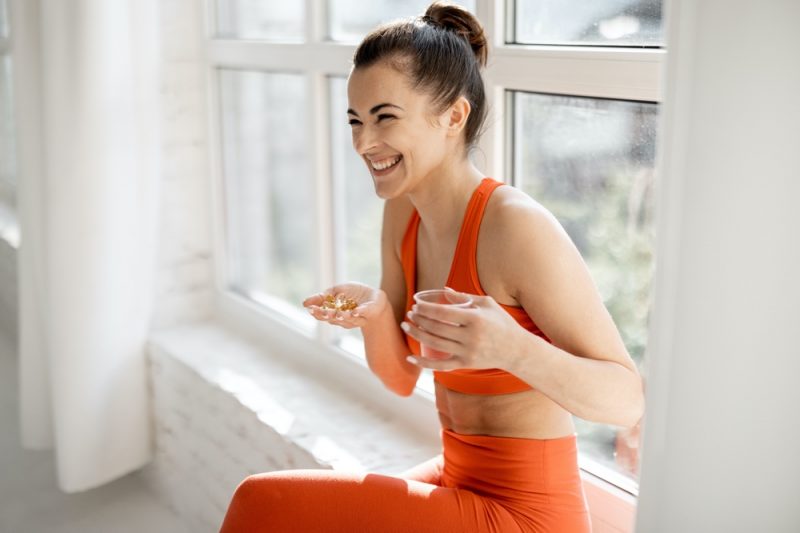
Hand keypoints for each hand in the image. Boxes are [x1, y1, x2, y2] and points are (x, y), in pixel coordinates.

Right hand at [303, 282, 386, 329]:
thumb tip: (304, 303)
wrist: (375, 297)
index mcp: (335, 313)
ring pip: (348, 319)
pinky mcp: (368, 312)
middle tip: (322, 313)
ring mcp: (357, 317)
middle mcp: (345, 318)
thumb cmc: (354, 294)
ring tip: (336, 313)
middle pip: (334, 319)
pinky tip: (354, 312)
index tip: (310, 309)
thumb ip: (322, 297)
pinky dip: (359, 313)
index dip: (317, 313)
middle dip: (328, 316)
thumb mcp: (336, 291)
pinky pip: (363, 313)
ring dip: (342, 316)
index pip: (324, 315)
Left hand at [402, 288, 524, 370]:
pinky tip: (410, 358)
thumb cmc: (502, 323)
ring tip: (407, 326)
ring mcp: (467, 352)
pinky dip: (423, 363)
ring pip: (434, 344)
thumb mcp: (487, 304)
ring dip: (417, 334)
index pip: (443, 313)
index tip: (416, 305)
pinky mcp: (465, 364)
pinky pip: (440, 365)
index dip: (426, 309)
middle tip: (409, 314)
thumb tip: (443, 290)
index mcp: (475, 319)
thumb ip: (464, 297)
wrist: (517, 350)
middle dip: (419, 320)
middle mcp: (470, 337)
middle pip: (436, 328)